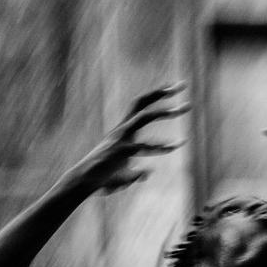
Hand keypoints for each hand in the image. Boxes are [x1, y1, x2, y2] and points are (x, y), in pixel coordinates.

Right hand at [74, 83, 188, 193]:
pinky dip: (160, 146)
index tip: (173, 86)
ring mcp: (121, 138)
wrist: (84, 182)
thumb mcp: (123, 174)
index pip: (141, 105)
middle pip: (142, 102)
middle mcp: (123, 129)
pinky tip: (175, 146)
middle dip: (161, 92)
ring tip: (182, 108)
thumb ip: (135, 173)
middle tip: (182, 84)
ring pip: (144, 116)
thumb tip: (147, 173)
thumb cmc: (102, 177)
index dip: (156, 94)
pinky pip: (143, 146)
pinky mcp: (121, 150)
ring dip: (164, 111)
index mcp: (124, 130)